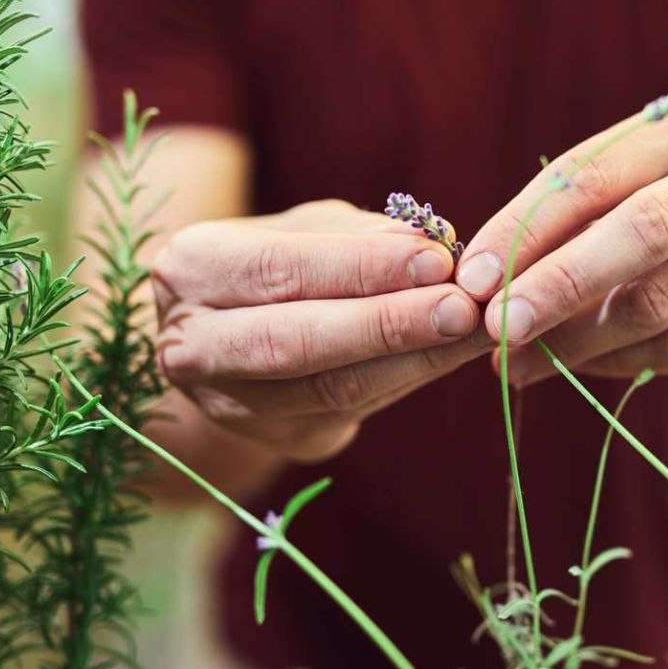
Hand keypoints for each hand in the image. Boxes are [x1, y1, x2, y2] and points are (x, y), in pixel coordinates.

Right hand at [152, 200, 489, 460]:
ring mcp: (230, 404)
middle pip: (297, 342)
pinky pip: (355, 412)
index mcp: (191, 270)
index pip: (279, 270)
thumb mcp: (307, 229)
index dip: (360, 268)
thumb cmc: (277, 262)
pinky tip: (455, 354)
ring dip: (414, 360)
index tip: (436, 259)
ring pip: (330, 389)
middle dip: (388, 325)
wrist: (234, 334)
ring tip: (476, 330)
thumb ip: (361, 235)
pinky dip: (411, 379)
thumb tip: (433, 243)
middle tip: (463, 309)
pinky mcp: (280, 439)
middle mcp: (193, 346)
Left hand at [454, 107, 667, 384]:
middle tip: (497, 328)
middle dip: (557, 285)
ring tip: (517, 362)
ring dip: (574, 341)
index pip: (591, 176)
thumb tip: (478, 290)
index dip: (524, 229)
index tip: (471, 278)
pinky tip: (576, 368)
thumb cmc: (662, 222)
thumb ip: (556, 231)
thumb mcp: (616, 200)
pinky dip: (614, 363)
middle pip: (641, 233)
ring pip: (655, 304)